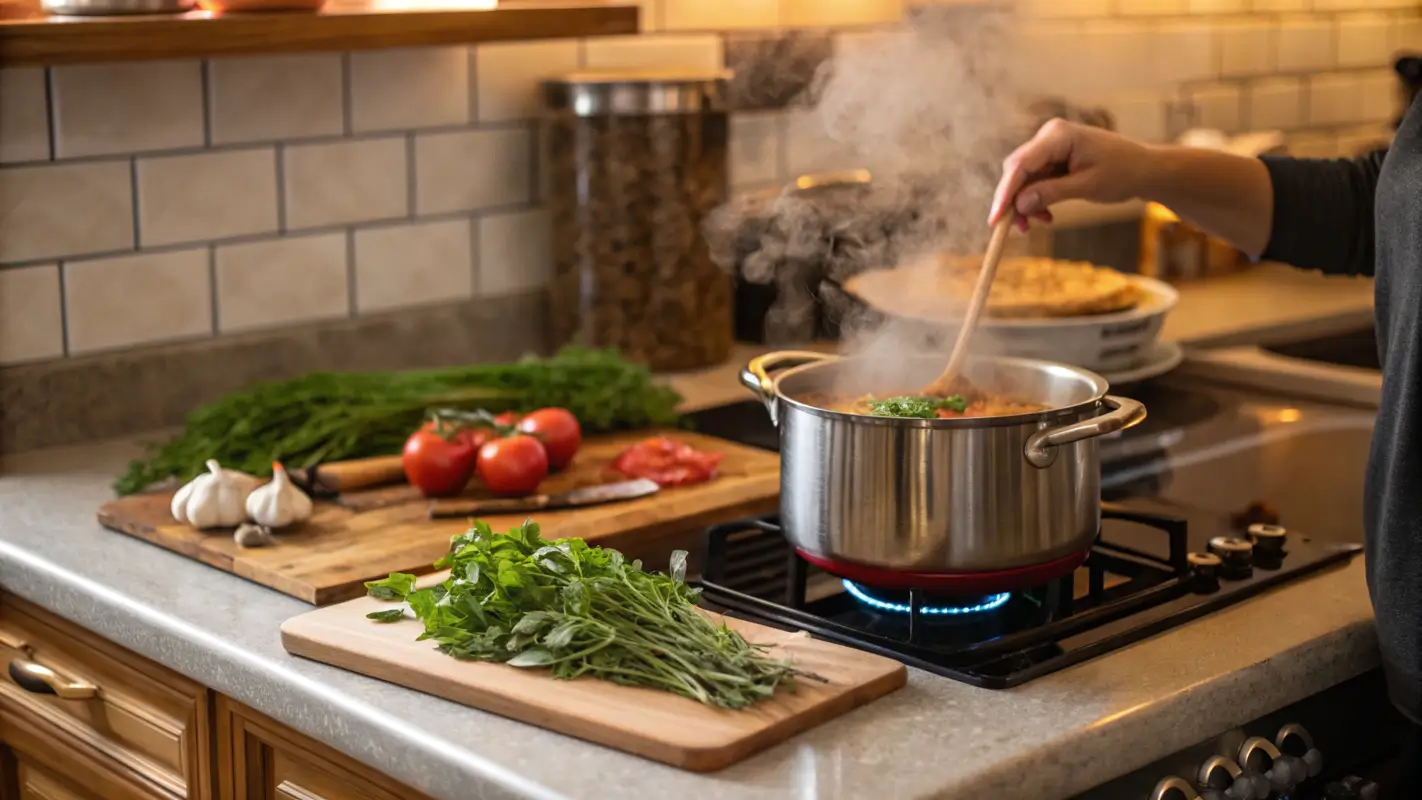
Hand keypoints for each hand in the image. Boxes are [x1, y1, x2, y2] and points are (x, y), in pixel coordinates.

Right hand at [989, 119, 1154, 230]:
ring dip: (1026, 203)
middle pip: (1017, 170)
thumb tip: (1018, 205)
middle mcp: (1050, 136)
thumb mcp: (1087, 187)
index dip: (1005, 193)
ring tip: (1039, 223)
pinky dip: (1037, 199)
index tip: (995, 219)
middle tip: (1019, 229)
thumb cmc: (1123, 173)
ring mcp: (1051, 146)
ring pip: (1024, 178)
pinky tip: (1046, 215)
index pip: (1021, 164)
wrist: (1145, 169)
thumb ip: (1051, 193)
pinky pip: (1035, 180)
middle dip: (1014, 201)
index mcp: (1058, 135)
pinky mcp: (1054, 158)